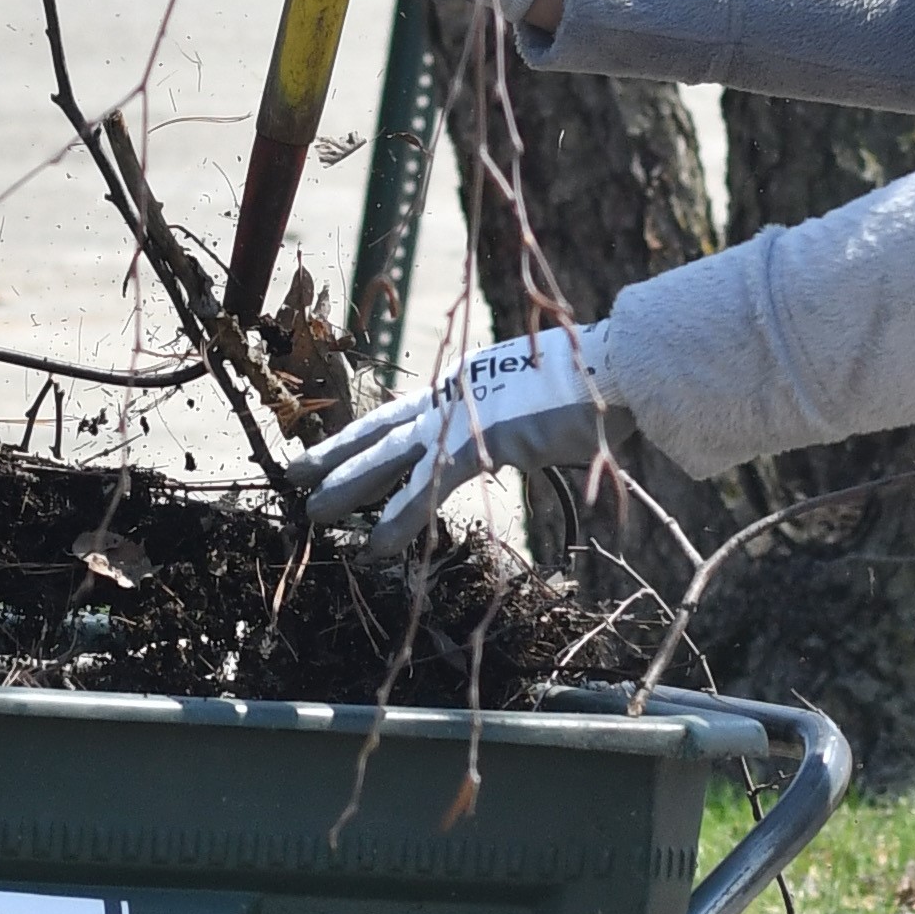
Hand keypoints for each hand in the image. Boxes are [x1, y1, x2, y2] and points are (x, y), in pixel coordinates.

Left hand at [294, 325, 611, 546]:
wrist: (620, 367)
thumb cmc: (596, 384)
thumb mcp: (542, 402)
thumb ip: (521, 423)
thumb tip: (528, 440)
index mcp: (466, 381)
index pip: (402, 411)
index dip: (363, 432)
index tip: (332, 447)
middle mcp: (454, 392)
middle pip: (380, 428)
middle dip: (336, 454)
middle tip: (294, 473)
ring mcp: (463, 414)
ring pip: (389, 456)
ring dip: (349, 486)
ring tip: (312, 512)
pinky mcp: (481, 439)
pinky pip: (430, 486)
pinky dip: (401, 518)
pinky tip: (375, 546)